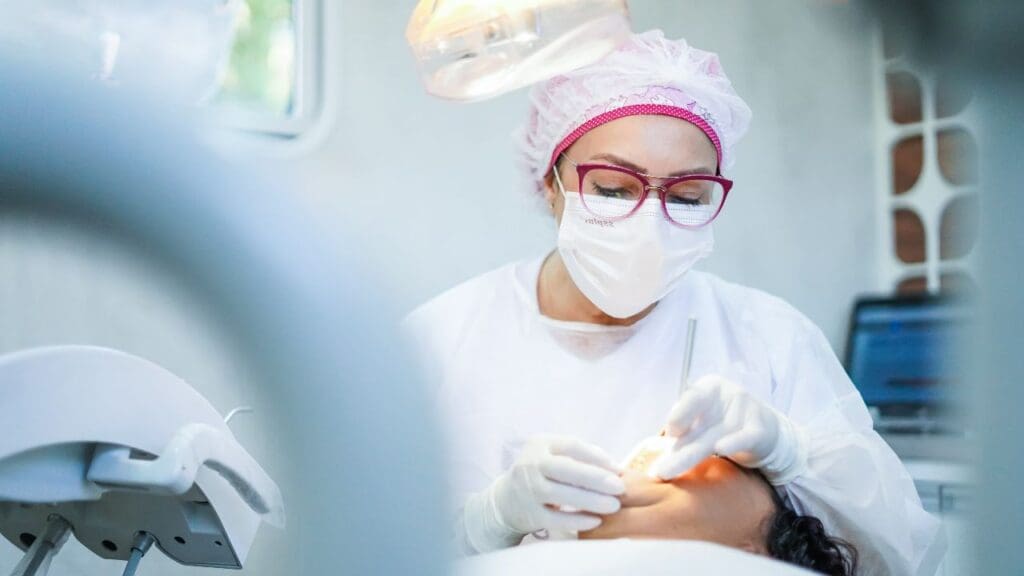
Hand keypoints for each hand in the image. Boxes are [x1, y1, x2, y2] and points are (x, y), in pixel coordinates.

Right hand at [492, 435, 624, 534]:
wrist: (506, 500)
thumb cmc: (542, 475)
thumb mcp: (554, 457)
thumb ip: (581, 458)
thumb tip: (614, 468)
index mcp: (541, 444)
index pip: (571, 445)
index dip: (596, 457)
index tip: (617, 469)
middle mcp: (531, 463)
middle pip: (565, 468)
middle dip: (595, 478)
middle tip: (619, 487)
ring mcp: (528, 489)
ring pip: (560, 494)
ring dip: (590, 500)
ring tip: (614, 506)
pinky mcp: (529, 513)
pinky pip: (555, 518)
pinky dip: (576, 520)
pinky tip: (595, 521)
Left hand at [650, 374, 806, 483]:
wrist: (767, 430)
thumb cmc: (725, 422)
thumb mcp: (704, 420)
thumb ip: (684, 429)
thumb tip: (654, 446)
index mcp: (709, 388)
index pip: (691, 399)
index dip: (679, 415)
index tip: (669, 433)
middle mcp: (727, 395)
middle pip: (698, 427)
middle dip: (677, 451)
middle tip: (657, 471)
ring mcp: (745, 411)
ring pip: (713, 439)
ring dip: (689, 457)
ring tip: (668, 471)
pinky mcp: (759, 429)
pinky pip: (744, 437)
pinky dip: (734, 442)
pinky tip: (721, 448)